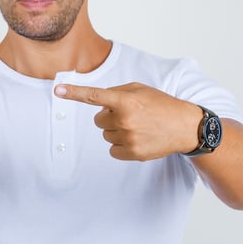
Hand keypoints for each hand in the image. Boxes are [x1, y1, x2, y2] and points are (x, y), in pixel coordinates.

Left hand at [54, 82, 201, 160]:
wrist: (185, 127)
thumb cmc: (161, 104)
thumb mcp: (140, 90)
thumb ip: (117, 93)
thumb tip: (97, 101)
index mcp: (126, 100)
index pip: (94, 96)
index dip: (74, 93)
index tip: (57, 90)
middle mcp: (125, 119)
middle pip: (98, 120)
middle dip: (109, 116)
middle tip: (130, 115)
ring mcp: (129, 138)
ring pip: (105, 135)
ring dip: (116, 130)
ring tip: (137, 126)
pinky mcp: (133, 153)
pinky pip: (112, 150)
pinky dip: (121, 145)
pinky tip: (137, 139)